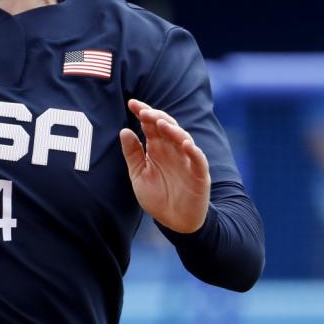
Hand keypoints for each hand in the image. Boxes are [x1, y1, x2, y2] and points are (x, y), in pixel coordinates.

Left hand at [119, 98, 209, 232]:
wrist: (175, 221)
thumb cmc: (157, 196)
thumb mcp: (138, 174)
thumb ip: (132, 154)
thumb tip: (124, 130)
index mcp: (157, 149)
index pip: (151, 125)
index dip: (143, 112)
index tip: (131, 103)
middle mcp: (173, 151)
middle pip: (167, 127)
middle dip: (156, 117)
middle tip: (143, 111)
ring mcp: (187, 161)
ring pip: (183, 139)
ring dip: (173, 130)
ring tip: (161, 123)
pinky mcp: (199, 175)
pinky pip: (198, 160)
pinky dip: (194, 151)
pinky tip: (186, 144)